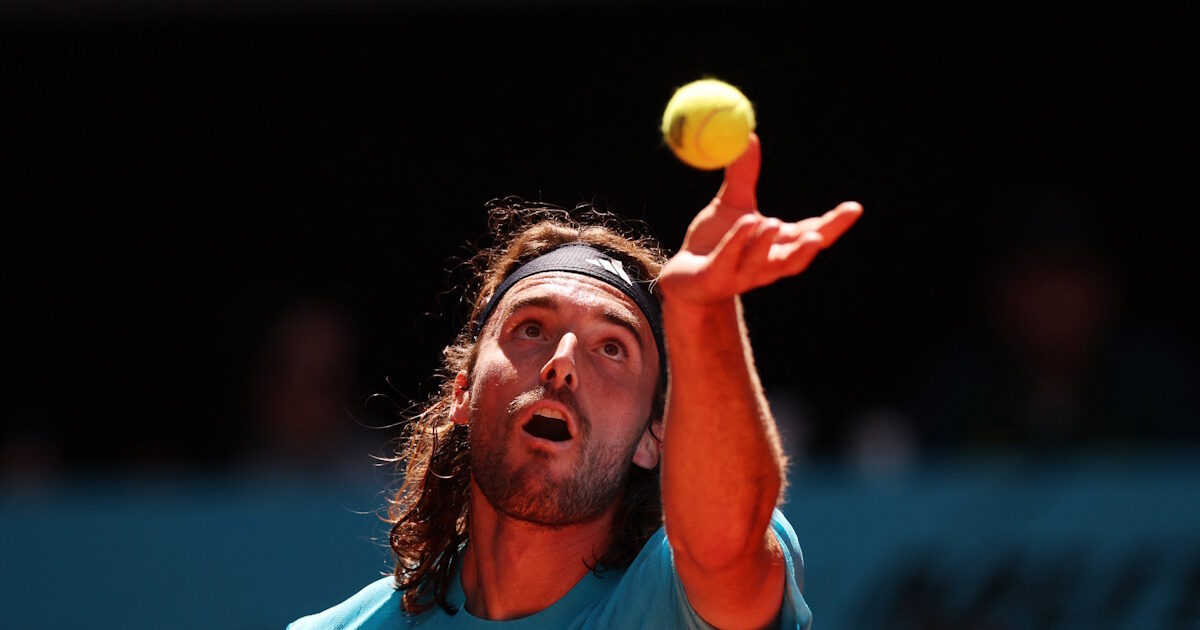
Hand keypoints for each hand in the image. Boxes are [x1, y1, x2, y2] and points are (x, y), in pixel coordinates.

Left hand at [658, 134, 861, 305]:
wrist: (683, 277)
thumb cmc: (713, 241)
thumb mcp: (731, 204)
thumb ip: (743, 175)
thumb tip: (749, 136)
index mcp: (778, 246)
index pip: (812, 236)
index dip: (834, 225)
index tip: (854, 208)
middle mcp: (766, 265)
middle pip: (795, 258)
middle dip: (811, 245)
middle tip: (820, 231)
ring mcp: (741, 275)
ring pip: (761, 262)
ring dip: (769, 244)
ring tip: (775, 223)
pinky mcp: (715, 279)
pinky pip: (728, 261)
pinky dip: (737, 243)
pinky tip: (746, 224)